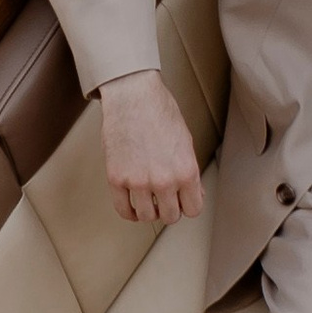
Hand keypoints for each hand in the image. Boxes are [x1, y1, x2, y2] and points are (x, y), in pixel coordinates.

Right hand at [99, 69, 203, 223]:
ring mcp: (138, 182)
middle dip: (169, 209)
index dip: (188, 205)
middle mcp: (164, 180)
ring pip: (147, 217)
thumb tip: (195, 192)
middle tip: (165, 199)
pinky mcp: (116, 179)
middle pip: (170, 216)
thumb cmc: (160, 112)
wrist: (133, 96)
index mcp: (186, 170)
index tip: (183, 201)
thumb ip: (189, 171)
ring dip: (149, 211)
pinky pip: (123, 210)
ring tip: (148, 199)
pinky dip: (129, 212)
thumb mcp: (185, 140)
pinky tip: (133, 205)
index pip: (193, 209)